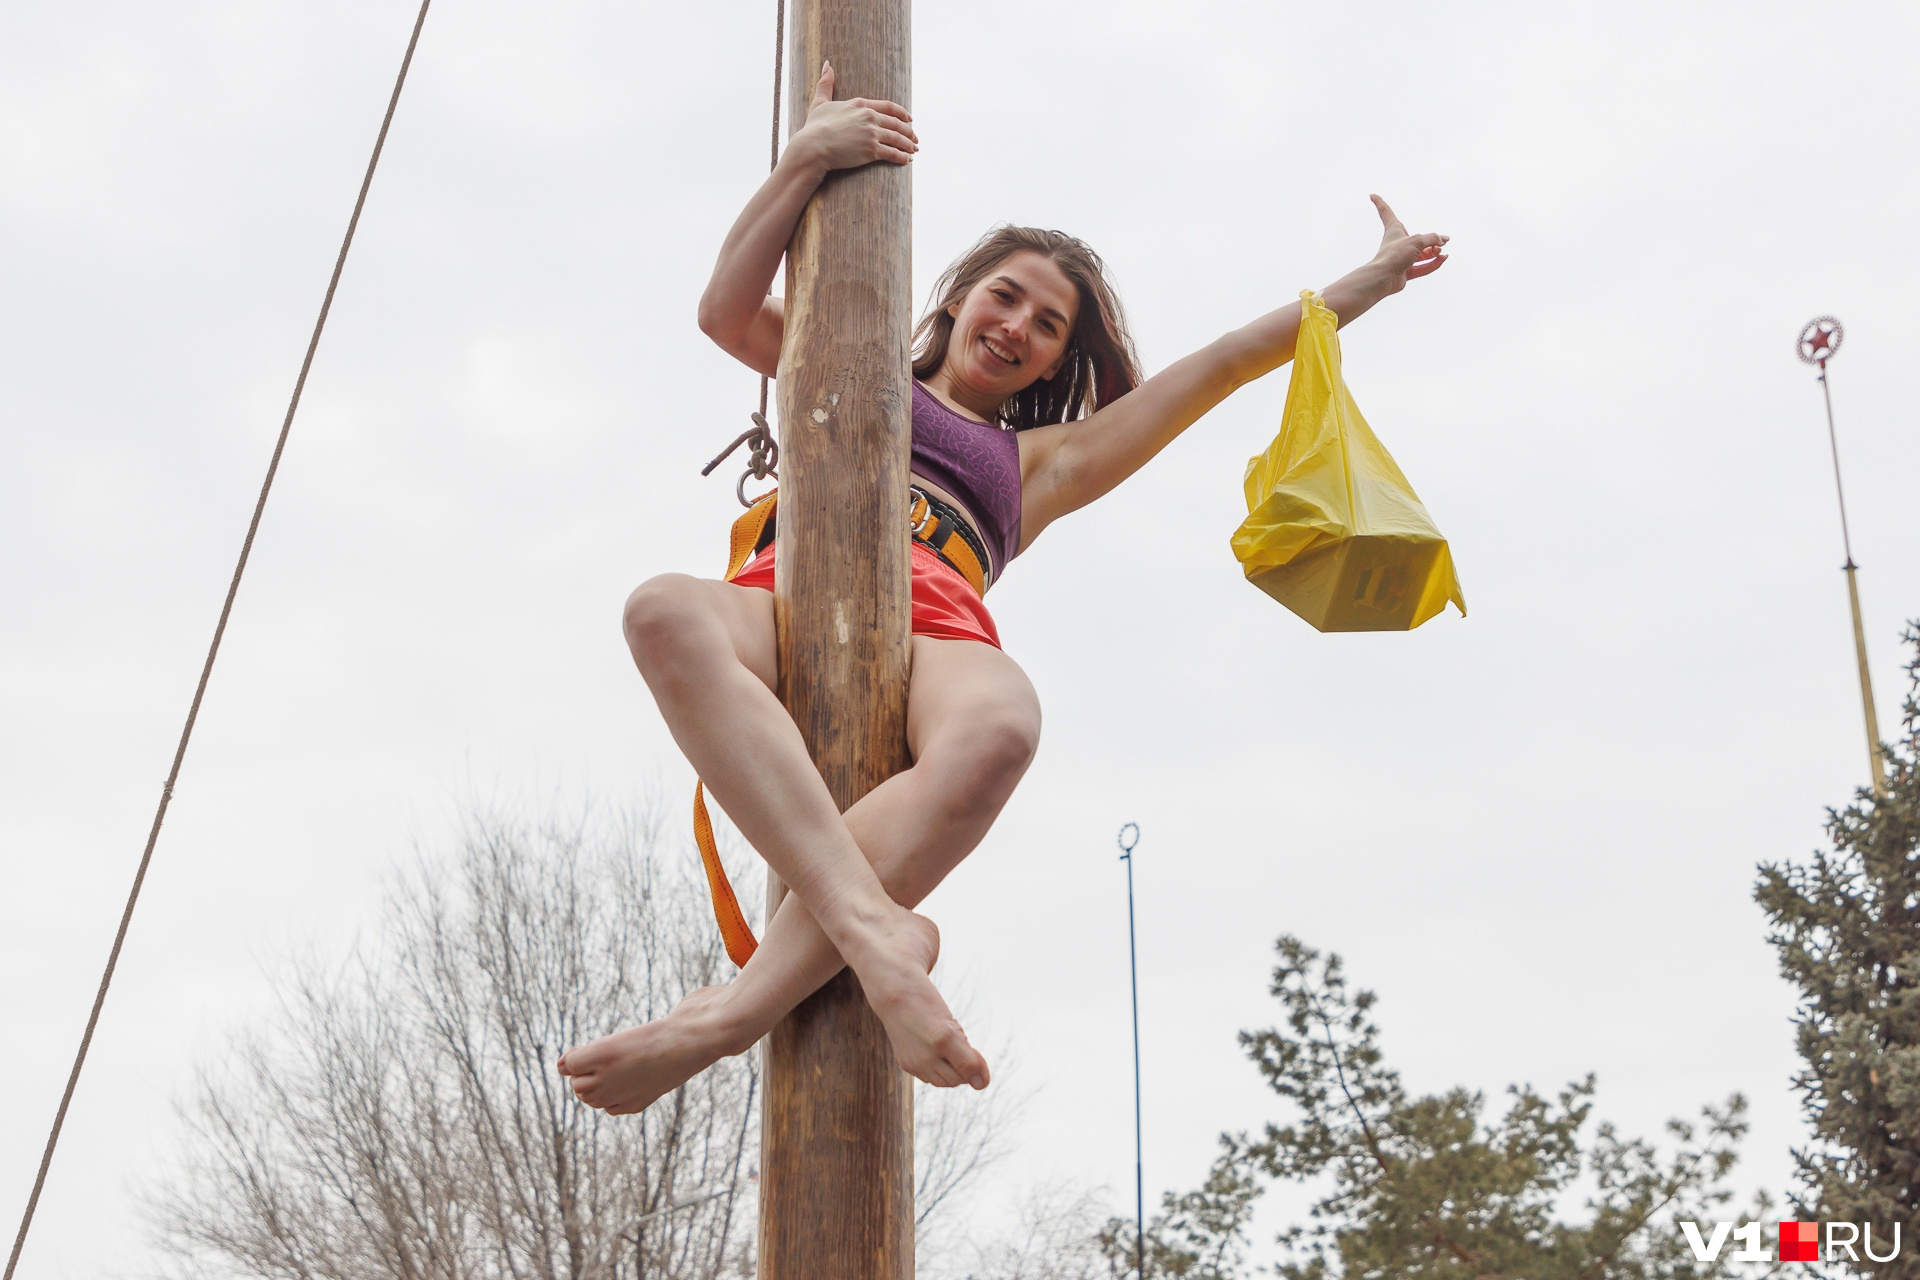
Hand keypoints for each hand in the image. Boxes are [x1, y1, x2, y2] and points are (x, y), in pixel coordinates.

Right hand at [790, 61, 917, 172]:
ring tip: (914, 150)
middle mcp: (869, 117)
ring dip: (908, 145)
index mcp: (860, 104)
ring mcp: (872, 133)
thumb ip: (826, 83)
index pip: (889, 107)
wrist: (813, 147)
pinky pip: (893, 153)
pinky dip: (902, 157)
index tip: (909, 119)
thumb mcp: (820, 102)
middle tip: (915, 139)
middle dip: (909, 132)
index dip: (902, 113)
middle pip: (897, 123)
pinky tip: (907, 160)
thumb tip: (827, 64)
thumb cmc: (814, 127)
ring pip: (898, 138)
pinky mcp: (872, 150)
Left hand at [1366, 195, 1446, 293]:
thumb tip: (1443, 241)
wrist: (1383, 278)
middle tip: (1443, 242)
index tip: (1372, 194)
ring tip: (1442, 251)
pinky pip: (1423, 267)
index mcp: (1394, 229)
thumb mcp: (1417, 241)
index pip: (1386, 211)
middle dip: (1432, 241)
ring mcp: (1402, 258)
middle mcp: (1398, 243)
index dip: (1380, 202)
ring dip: (1434, 252)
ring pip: (1422, 254)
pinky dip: (1433, 263)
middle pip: (1417, 239)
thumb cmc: (1394, 255)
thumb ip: (1432, 239)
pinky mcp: (1406, 272)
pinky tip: (1443, 258)